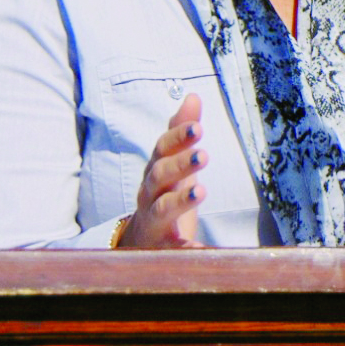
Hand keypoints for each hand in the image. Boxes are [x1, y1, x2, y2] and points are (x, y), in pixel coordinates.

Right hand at [118, 94, 207, 247]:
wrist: (140, 241)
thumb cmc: (163, 193)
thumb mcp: (173, 162)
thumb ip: (182, 132)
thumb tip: (193, 96)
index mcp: (156, 170)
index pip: (162, 149)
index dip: (178, 137)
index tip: (198, 127)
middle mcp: (150, 194)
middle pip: (160, 176)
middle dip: (180, 164)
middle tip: (204, 155)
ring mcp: (154, 221)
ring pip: (162, 209)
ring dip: (180, 201)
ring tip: (201, 192)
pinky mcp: (162, 248)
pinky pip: (173, 249)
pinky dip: (187, 249)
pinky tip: (202, 249)